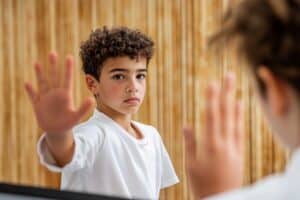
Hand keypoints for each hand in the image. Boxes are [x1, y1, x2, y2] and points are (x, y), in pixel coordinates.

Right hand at [25, 52, 93, 134]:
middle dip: (53, 65)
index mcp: (66, 95)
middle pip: (54, 77)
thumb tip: (92, 99)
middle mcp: (56, 94)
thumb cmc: (69, 123)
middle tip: (53, 52)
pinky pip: (33, 96)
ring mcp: (46, 98)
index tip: (69, 56)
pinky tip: (27, 83)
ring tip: (37, 62)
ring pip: (43, 83)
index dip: (68, 68)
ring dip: (40, 74)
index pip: (67, 79)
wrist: (58, 131)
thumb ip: (84, 108)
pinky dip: (30, 90)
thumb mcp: (77, 116)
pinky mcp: (38, 105)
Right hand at [183, 72, 243, 197]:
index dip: (211, 98)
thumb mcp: (191, 165)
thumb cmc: (202, 184)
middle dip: (226, 93)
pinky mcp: (239, 152)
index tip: (212, 83)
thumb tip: (188, 124)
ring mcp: (234, 147)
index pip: (211, 116)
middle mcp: (224, 143)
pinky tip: (240, 107)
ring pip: (234, 120)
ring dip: (234, 101)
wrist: (221, 199)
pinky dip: (240, 117)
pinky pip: (240, 130)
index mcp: (210, 145)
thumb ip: (190, 143)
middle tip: (228, 76)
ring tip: (234, 87)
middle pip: (225, 113)